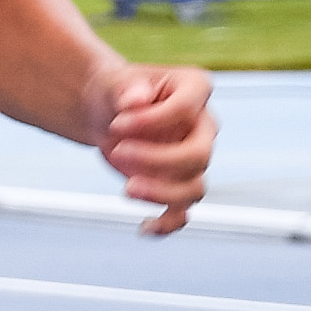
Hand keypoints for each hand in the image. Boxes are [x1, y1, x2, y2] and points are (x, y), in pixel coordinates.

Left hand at [91, 62, 215, 234]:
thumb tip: (136, 100)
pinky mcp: (176, 183)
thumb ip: (127, 88)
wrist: (106, 113)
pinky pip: (182, 212)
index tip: (116, 123)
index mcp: (195, 89)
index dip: (151, 120)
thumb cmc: (116, 92)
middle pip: (199, 155)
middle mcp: (203, 126)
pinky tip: (144, 228)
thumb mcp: (116, 82)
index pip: (187, 109)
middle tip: (118, 152)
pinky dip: (167, 225)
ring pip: (194, 188)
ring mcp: (193, 158)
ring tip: (126, 189)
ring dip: (162, 193)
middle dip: (158, 160)